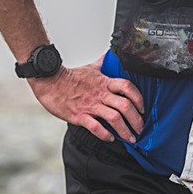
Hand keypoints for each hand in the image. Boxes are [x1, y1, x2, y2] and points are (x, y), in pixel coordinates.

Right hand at [27, 55, 144, 142]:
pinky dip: (105, 134)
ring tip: (130, 138)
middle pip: (125, 106)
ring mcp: (90, 105)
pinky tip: (110, 138)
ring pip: (114, 118)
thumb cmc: (71, 76)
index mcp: (105, 82)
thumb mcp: (92, 67)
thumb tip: (112, 55)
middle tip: (140, 129)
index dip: (139, 98)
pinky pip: (96, 127)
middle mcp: (100, 94)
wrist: (50, 81)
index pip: (128, 87)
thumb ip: (104, 63)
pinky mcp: (79, 116)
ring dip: (125, 130)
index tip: (143, 108)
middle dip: (136, 120)